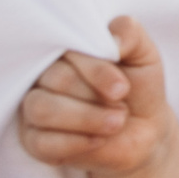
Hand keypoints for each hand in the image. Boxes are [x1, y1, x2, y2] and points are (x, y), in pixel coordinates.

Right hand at [15, 16, 173, 175]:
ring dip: (86, 119)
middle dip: (96, 98)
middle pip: (56, 80)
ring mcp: (35, 108)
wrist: (145, 130)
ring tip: (115, 123)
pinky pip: (40, 143)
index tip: (123, 89)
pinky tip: (98, 141)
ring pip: (42, 109)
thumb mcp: (144, 55)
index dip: (97, 71)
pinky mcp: (33, 141)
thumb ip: (129, 33)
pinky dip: (75, 143)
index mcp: (66, 50)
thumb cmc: (138, 87)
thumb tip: (110, 38)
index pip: (68, 52)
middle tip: (122, 108)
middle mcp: (44, 76)